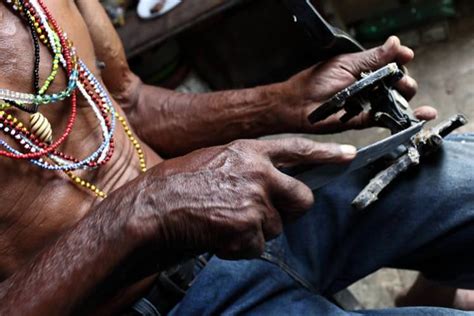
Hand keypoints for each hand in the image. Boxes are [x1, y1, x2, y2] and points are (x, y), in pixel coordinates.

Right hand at [123, 138, 355, 259]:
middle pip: (301, 199)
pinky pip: (257, 246)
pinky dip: (241, 247)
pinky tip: (219, 235)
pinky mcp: (248, 229)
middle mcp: (259, 174)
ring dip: (256, 230)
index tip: (348, 154)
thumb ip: (248, 166)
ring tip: (225, 221)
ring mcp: (256, 202)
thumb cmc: (177, 183)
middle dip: (290, 209)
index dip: (326, 152)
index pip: (298, 149)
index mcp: (249, 152)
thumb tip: (269, 180)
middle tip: (266, 213)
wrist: (154, 207)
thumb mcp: (216, 159)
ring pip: (277, 227)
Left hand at [275, 36, 437, 133]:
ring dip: (407, 97)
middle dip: (405, 81)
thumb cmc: (315, 81)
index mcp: (365, 69)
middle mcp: (369, 86)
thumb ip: (373, 57)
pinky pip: (386, 119)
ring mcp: (367, 103)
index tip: (406, 57)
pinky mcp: (363, 120)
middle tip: (401, 81)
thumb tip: (396, 43)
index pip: (391, 64)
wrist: (298, 104)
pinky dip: (403, 118)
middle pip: (398, 83)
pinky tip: (420, 115)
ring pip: (396, 101)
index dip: (400, 60)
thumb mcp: (347, 64)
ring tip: (405, 92)